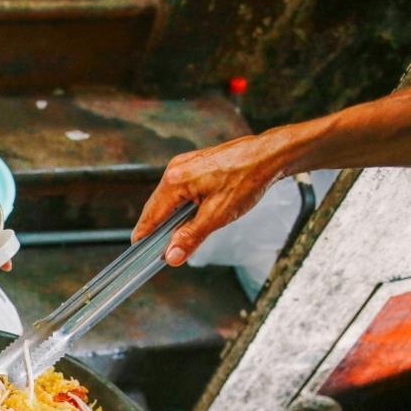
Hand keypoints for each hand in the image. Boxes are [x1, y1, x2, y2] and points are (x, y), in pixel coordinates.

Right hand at [135, 129, 297, 265]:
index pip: (151, 215)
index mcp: (175, 181)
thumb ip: (190, 236)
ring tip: (179, 235)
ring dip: (171, 217)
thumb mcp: (217, 215)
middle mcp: (174, 170)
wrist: (270, 155)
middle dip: (158, 229)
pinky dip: (181, 205)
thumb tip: (171, 256)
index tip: (141, 253)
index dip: (145, 236)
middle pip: (156, 207)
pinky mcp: (194, 164)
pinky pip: (178, 189)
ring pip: (168, 199)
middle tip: (162, 250)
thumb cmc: (248, 178)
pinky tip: (191, 215)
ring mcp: (183, 165)